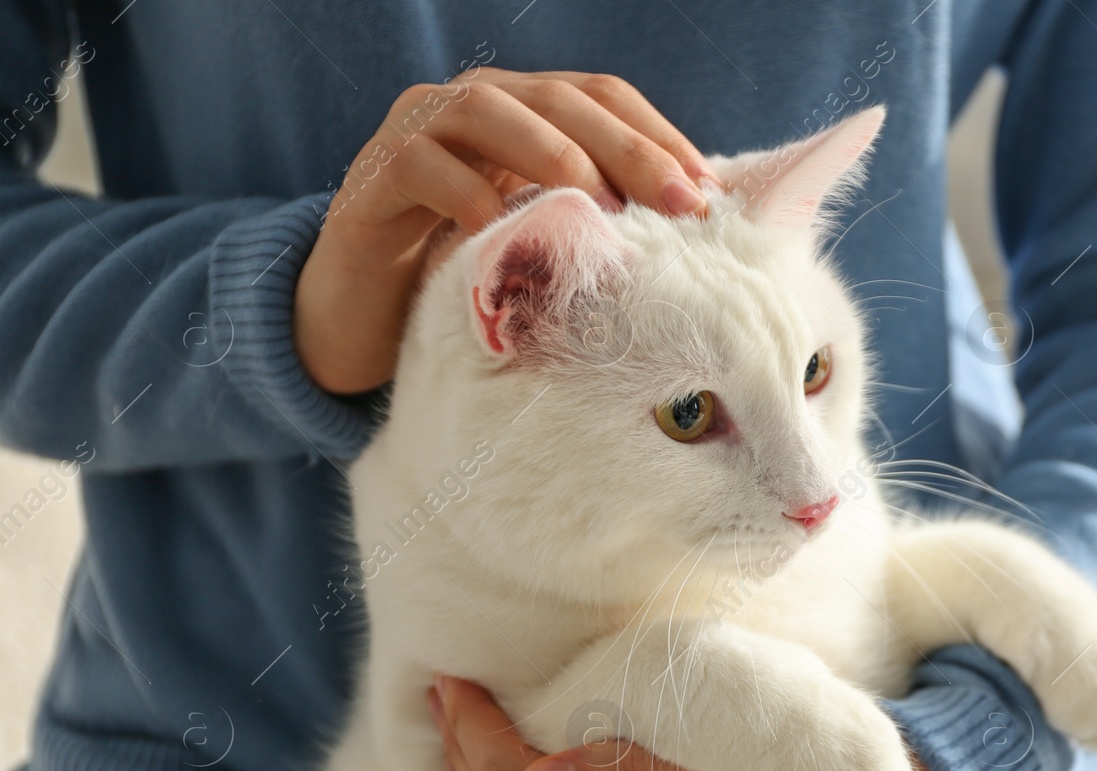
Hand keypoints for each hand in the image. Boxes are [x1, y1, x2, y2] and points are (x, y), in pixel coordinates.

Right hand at [295, 70, 716, 394]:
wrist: (356, 318)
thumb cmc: (464, 282)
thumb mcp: (542, 247)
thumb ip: (598, 227)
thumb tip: (696, 238)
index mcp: (522, 111)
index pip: (602, 97)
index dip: (658, 136)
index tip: (711, 193)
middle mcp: (471, 105)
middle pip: (560, 99)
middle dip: (628, 148)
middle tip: (681, 204)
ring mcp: (415, 131)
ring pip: (488, 110)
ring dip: (554, 154)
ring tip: (600, 206)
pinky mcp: (371, 176)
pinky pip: (422, 165)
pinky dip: (467, 193)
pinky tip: (503, 232)